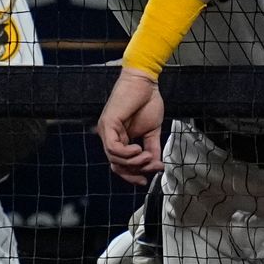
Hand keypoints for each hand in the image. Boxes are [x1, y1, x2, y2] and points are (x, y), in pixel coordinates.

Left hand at [95, 68, 163, 185]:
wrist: (145, 82)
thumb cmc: (147, 102)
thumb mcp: (152, 132)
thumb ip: (153, 149)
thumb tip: (157, 166)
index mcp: (119, 139)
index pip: (120, 165)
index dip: (132, 175)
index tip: (146, 181)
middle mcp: (109, 136)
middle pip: (116, 165)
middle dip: (134, 172)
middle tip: (151, 169)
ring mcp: (106, 131)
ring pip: (115, 159)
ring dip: (134, 162)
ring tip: (148, 156)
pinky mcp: (107, 124)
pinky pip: (113, 148)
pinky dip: (127, 153)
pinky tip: (139, 149)